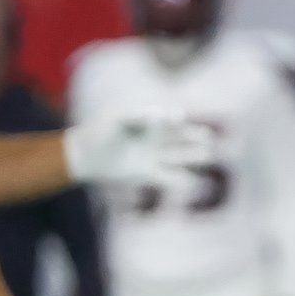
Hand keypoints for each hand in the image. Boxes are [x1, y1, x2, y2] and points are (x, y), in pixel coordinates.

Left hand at [64, 114, 214, 186]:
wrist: (85, 156)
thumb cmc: (100, 131)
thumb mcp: (117, 119)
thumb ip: (138, 116)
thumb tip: (160, 113)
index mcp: (149, 122)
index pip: (168, 119)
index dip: (175, 119)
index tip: (178, 118)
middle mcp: (154, 139)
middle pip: (179, 137)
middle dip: (194, 137)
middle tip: (208, 137)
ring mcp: (152, 157)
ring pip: (178, 156)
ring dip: (192, 156)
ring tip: (207, 154)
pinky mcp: (147, 174)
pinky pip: (168, 177)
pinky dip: (180, 180)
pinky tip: (192, 182)